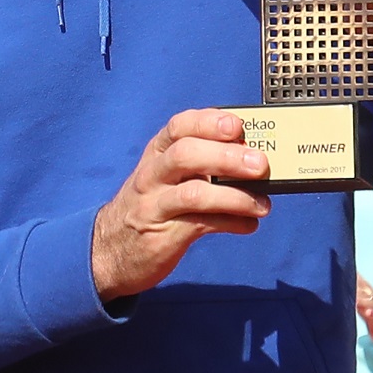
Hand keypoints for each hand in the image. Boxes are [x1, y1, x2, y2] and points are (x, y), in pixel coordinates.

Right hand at [91, 111, 271, 302]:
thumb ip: (201, 163)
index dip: (209, 122)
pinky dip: (230, 223)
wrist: (110, 250)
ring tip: (262, 204)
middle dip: (226, 156)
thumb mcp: (165, 176)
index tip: (237, 125)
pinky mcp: (163, 236)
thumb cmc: (151, 205)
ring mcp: (155, 206)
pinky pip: (200, 225)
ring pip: (193, 193)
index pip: (179, 126)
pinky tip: (249, 224)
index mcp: (157, 153)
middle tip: (260, 164)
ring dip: (234, 197)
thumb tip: (252, 157)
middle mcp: (152, 175)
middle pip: (186, 155)